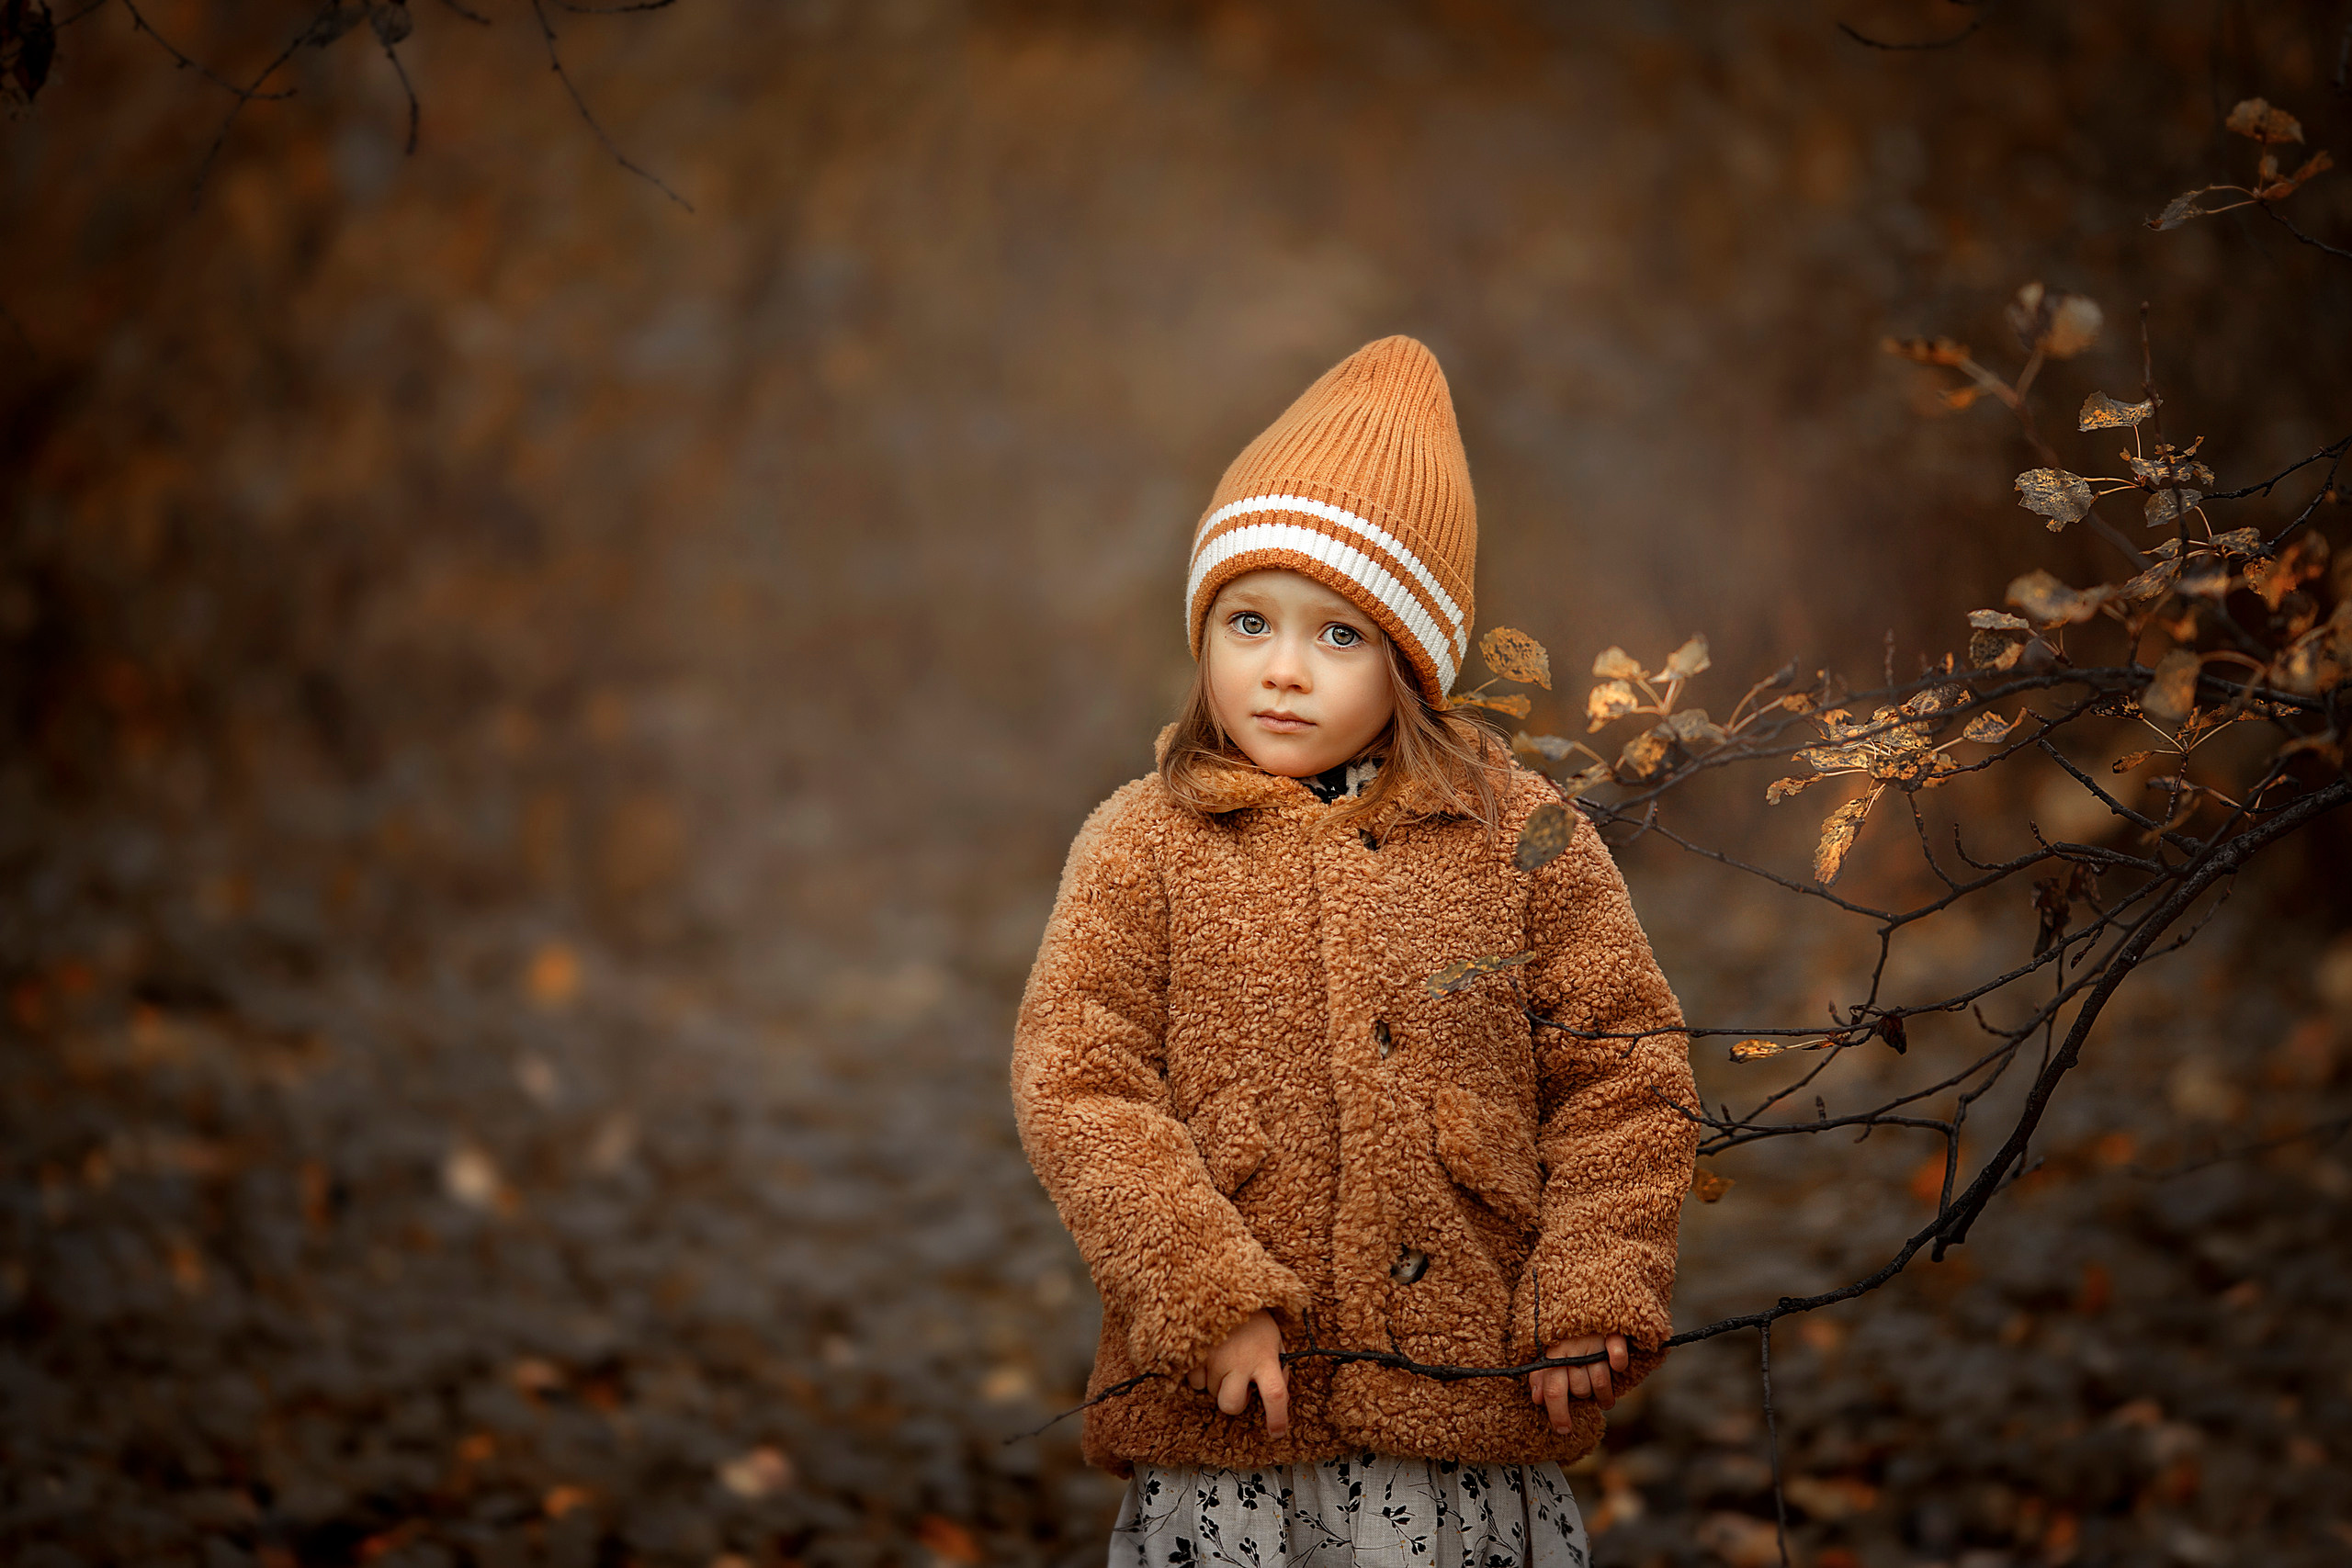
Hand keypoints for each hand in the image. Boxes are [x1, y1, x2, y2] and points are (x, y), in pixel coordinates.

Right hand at [1186, 1309, 1288, 1435]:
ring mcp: (1214, 1359)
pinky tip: (1207, 1355)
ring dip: (1217, 1382)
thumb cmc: (1253, 1318)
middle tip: (1238, 1383)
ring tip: (1224, 1357)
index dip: (1277, 1419)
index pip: (1276, 1395)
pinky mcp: (1193, 1353)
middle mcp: (1240, 1362)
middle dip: (1234, 1402)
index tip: (1276, 1433)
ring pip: (1210, 1393)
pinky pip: (1193, 1381)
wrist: (1223, 1287)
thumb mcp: (1274, 1338)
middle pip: (1232, 1405)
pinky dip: (1199, 1373)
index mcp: (1265, 1357)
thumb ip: (1277, 1366)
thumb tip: (1273, 1396)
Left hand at [1527, 1332, 1628, 1430]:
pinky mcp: (1613, 1331)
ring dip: (1604, 1394)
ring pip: (1600, 1380)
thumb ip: (1541, 1373)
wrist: (1581, 1286)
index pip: (1553, 1390)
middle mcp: (1571, 1348)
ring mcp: (1593, 1340)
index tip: (1563, 1431)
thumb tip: (1536, 1399)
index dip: (1557, 1414)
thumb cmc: (1562, 1325)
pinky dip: (1619, 1362)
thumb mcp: (1546, 1346)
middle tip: (1584, 1394)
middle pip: (1580, 1390)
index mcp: (1552, 1352)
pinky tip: (1617, 1366)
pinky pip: (1618, 1355)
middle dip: (1582, 1397)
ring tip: (1604, 1398)